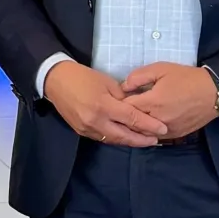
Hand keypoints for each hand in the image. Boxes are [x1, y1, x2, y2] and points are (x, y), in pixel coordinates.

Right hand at [42, 61, 169, 145]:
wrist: (55, 81)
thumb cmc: (83, 77)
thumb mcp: (107, 82)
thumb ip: (123, 97)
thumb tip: (135, 108)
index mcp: (103, 105)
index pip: (132, 119)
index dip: (149, 125)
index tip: (162, 129)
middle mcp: (95, 121)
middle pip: (124, 135)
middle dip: (142, 139)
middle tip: (156, 140)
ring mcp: (87, 128)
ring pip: (114, 140)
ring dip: (130, 141)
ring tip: (143, 140)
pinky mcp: (81, 131)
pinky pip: (103, 138)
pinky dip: (116, 138)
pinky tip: (125, 136)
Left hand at [120, 61, 218, 139]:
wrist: (213, 92)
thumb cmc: (186, 78)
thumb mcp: (160, 69)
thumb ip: (138, 77)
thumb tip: (123, 87)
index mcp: (152, 102)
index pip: (126, 107)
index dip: (119, 103)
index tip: (117, 99)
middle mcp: (158, 119)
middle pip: (132, 123)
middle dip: (125, 117)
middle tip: (121, 110)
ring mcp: (167, 129)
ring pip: (143, 133)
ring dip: (136, 127)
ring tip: (132, 118)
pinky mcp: (176, 135)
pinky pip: (156, 137)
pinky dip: (149, 132)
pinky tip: (146, 125)